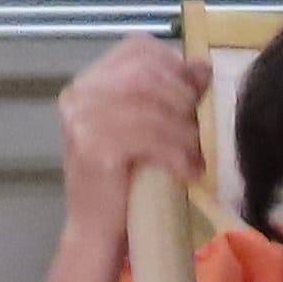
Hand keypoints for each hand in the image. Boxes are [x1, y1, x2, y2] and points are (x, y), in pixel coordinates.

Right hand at [43, 38, 207, 281]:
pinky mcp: (94, 148)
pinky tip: (187, 171)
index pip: (138, 47)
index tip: (192, 95)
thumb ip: (171, 96)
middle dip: (182, 100)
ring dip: (183, 132)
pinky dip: (177, 153)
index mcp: (88, 84)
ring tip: (192, 157)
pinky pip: (150, 136)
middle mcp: (79, 95)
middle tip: (195, 133)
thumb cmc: (124, 184)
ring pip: (152, 104)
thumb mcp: (150, 131)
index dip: (174, 65)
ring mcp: (83, 120)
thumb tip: (202, 66)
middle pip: (147, 73)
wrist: (96, 234)